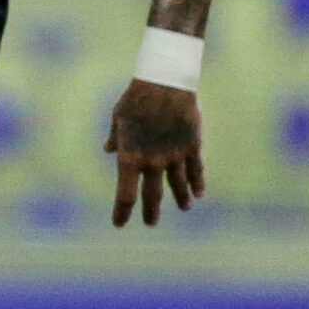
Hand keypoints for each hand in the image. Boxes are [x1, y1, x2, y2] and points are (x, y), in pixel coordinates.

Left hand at [104, 78, 204, 227]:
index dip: (122, 211)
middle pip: (152, 195)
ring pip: (178, 185)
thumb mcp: (118, 118)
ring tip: (184, 208)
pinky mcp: (192, 146)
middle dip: (150, 211)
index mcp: (130, 157)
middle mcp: (152, 162)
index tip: (119, 224)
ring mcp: (174, 156)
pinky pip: (195, 170)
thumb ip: (116, 138)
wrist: (164, 84)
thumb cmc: (135, 99)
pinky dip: (197, 182)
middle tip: (150, 224)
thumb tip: (108, 150)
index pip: (125, 194)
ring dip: (180, 198)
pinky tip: (199, 193)